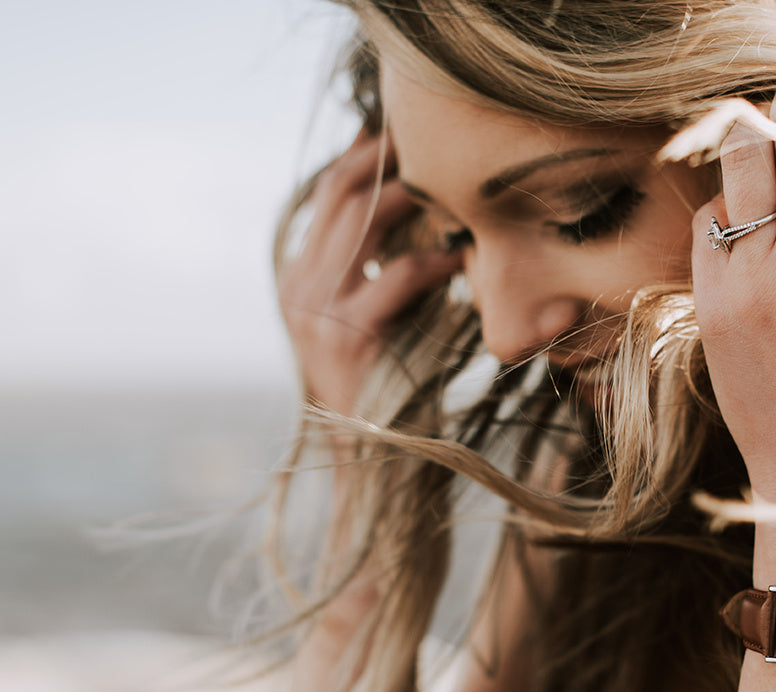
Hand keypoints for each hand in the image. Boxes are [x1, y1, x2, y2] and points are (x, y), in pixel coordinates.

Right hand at [278, 129, 460, 418]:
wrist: (374, 464)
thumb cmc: (390, 389)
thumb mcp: (378, 320)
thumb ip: (383, 270)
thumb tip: (422, 211)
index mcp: (301, 277)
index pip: (329, 192)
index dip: (367, 153)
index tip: (410, 130)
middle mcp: (298, 286)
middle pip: (342, 191)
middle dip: (389, 155)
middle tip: (439, 137)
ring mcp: (316, 311)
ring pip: (365, 222)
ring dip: (416, 194)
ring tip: (456, 184)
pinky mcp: (347, 337)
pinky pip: (397, 277)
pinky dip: (436, 260)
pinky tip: (463, 258)